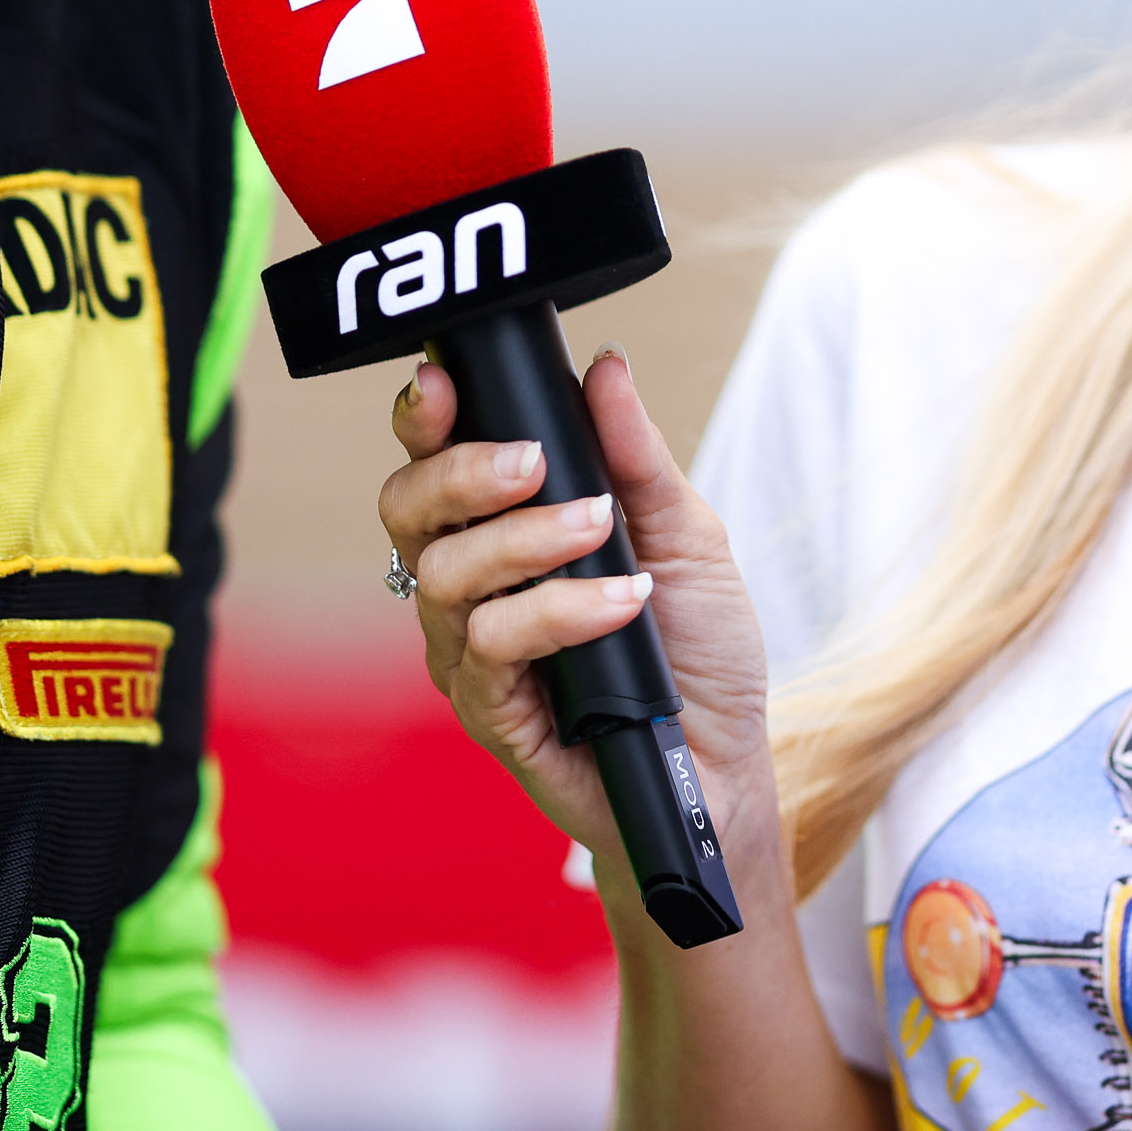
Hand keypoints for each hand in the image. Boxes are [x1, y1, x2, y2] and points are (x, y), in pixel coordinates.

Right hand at [376, 350, 776, 913]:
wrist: (725, 764)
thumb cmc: (697, 650)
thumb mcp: (685, 535)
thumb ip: (635, 456)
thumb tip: (605, 366)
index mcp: (501, 532)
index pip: (432, 464)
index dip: (423, 420)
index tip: (444, 383)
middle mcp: (470, 589)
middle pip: (405, 511)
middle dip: (458, 472)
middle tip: (532, 462)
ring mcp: (471, 653)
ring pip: (445, 575)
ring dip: (525, 541)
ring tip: (600, 532)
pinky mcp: (490, 713)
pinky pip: (492, 646)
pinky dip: (557, 612)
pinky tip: (619, 604)